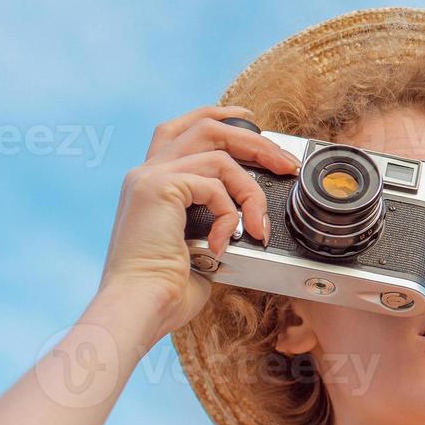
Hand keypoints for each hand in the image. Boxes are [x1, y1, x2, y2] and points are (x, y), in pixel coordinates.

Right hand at [95, 104, 301, 332]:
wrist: (139, 307)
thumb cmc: (166, 291)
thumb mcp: (200, 245)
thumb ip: (217, 220)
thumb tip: (251, 217)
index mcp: (150, 184)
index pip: (182, 130)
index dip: (217, 117)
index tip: (250, 118)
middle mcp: (145, 173)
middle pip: (206, 128)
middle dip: (253, 141)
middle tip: (285, 163)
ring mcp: (148, 177)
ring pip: (219, 155)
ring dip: (251, 190)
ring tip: (259, 226)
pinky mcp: (157, 187)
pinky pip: (215, 183)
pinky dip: (231, 213)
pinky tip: (223, 243)